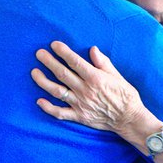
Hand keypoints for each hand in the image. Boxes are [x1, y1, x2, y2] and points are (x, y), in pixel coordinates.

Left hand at [31, 41, 147, 135]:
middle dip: (49, 62)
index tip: (54, 45)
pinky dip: (48, 107)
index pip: (75, 62)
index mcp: (95, 77)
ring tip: (34, 72)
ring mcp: (80, 104)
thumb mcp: (117, 74)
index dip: (63, 52)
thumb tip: (92, 49)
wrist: (128, 117)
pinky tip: (39, 101)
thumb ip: (103, 62)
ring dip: (44, 81)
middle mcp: (85, 90)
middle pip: (63, 74)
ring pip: (57, 91)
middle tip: (39, 53)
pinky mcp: (79, 116)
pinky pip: (60, 113)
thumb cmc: (125, 93)